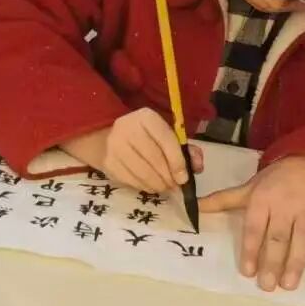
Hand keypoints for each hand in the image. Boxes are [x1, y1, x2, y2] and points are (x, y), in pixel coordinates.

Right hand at [63, 109, 203, 193]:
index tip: (184, 178)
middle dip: (169, 178)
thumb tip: (197, 167)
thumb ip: (184, 149)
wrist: (107, 136)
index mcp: (146, 118)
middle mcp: (128, 128)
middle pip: (155, 160)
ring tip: (164, 187)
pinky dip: (145, 187)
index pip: (166, 141)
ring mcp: (115, 146)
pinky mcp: (108, 163)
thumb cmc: (143, 136)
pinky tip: (150, 186)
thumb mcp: (164, 134)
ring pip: (143, 173)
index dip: (178, 162)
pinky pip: (132, 181)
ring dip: (158, 185)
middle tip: (175, 186)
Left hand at [198, 155, 304, 290]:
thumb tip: (193, 206)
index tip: (247, 271)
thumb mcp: (250, 187)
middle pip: (278, 237)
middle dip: (272, 261)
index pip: (255, 227)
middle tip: (267, 286)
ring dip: (297, 263)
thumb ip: (223, 200)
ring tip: (289, 285)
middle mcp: (287, 205)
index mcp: (264, 199)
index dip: (250, 249)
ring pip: (303, 239)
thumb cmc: (277, 180)